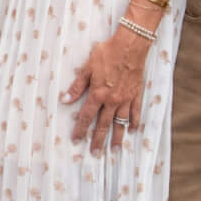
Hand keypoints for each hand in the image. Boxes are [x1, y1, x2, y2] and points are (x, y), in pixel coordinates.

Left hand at [62, 25, 149, 152]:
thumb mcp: (87, 67)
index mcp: (98, 94)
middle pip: (104, 124)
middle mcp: (112, 100)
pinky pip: (136, 112)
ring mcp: (126, 99)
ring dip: (117, 137)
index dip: (81, 129)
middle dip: (98, 140)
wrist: (130, 46)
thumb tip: (64, 100)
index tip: (77, 140)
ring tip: (114, 150)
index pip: (87, 116)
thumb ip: (77, 86)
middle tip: (95, 154)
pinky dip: (135, 122)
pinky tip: (133, 130)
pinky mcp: (136, 94)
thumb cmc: (107, 53)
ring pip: (121, 123)